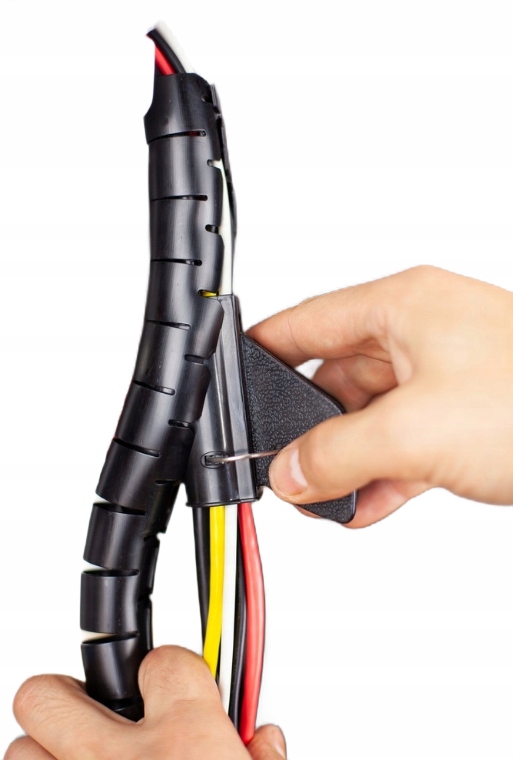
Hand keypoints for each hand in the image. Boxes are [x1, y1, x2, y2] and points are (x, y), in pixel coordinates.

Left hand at [6, 646, 285, 759]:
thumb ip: (259, 755)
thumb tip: (261, 740)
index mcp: (187, 741)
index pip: (166, 660)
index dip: (173, 671)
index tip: (178, 686)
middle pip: (48, 691)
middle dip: (74, 694)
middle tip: (102, 710)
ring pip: (22, 747)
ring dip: (50, 749)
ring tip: (83, 758)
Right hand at [249, 266, 512, 526]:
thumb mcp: (416, 431)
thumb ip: (337, 454)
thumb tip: (291, 471)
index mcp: (405, 306)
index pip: (309, 321)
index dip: (264, 350)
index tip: (236, 378)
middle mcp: (424, 333)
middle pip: (337, 376)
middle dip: (309, 426)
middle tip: (288, 466)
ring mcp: (449, 375)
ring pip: (372, 416)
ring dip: (346, 459)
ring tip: (324, 495)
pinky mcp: (469, 416)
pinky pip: (406, 443)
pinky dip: (382, 473)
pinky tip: (365, 503)